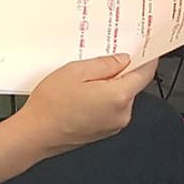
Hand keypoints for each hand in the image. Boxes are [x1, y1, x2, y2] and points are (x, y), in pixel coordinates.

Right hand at [15, 53, 158, 155]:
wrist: (35, 134)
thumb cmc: (51, 106)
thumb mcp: (76, 71)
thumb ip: (105, 64)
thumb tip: (122, 60)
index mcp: (118, 97)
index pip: (144, 74)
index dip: (147, 59)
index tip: (147, 50)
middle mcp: (121, 114)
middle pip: (131, 85)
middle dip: (119, 73)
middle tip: (97, 63)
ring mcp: (113, 125)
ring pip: (120, 97)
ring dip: (109, 87)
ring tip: (82, 83)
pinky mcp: (104, 132)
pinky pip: (110, 109)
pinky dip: (102, 100)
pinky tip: (81, 96)